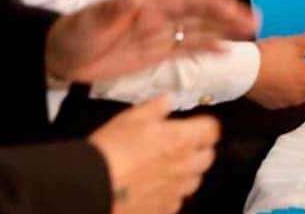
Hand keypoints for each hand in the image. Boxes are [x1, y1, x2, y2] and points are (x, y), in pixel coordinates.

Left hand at [46, 0, 257, 82]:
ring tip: (250, 31)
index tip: (231, 8)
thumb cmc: (73, 33)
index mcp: (147, 4)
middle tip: (253, 19)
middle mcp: (158, 17)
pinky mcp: (155, 53)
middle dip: (227, 15)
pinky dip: (207, 49)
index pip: (185, 0)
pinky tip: (225, 52)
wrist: (60, 56)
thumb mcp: (90, 21)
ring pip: (199, 30)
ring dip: (223, 30)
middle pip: (200, 14)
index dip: (210, 3)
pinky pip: (186, 50)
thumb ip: (113, 11)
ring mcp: (159, 35)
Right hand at [88, 95, 218, 213]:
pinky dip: (170, 194)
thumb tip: (169, 101)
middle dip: (199, 149)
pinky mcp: (163, 210)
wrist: (92, 186)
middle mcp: (184, 167)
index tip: (196, 125)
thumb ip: (156, 107)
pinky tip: (154, 188)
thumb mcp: (132, 117)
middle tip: (180, 145)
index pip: (212, 129)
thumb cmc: (112, 149)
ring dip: (186, 173)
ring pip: (194, 181)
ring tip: (166, 168)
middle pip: (208, 157)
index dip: (205, 125)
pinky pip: (176, 201)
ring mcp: (175, 191)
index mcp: (181, 140)